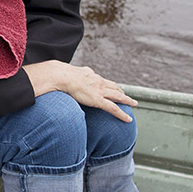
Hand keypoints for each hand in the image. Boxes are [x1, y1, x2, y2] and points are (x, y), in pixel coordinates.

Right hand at [22, 61, 136, 122]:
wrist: (59, 75)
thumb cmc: (58, 74)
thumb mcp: (65, 72)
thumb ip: (66, 75)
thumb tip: (59, 73)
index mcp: (89, 74)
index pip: (102, 80)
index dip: (108, 84)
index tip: (112, 87)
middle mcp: (97, 81)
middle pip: (113, 86)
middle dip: (120, 91)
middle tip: (126, 95)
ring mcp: (99, 90)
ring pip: (118, 96)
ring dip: (127, 100)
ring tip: (134, 103)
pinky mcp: (98, 100)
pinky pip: (113, 109)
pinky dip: (122, 114)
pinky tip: (128, 119)